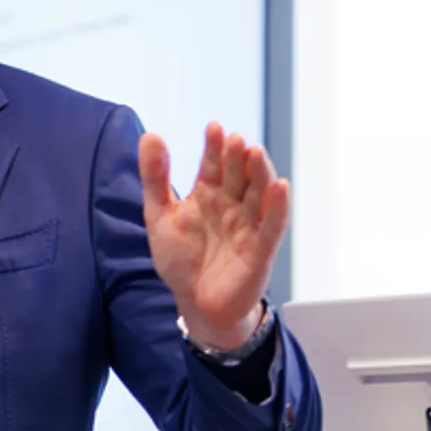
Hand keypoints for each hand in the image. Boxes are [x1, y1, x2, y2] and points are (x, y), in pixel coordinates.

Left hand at [139, 123, 290, 350]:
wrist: (194, 304)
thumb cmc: (180, 259)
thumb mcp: (159, 215)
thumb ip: (155, 177)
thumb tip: (151, 134)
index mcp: (208, 195)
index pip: (213, 165)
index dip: (214, 147)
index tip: (213, 127)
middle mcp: (231, 205)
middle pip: (238, 175)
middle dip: (236, 157)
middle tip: (235, 140)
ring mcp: (248, 225)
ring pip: (259, 193)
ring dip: (260, 173)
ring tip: (255, 153)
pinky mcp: (261, 249)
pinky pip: (273, 224)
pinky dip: (277, 206)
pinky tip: (280, 186)